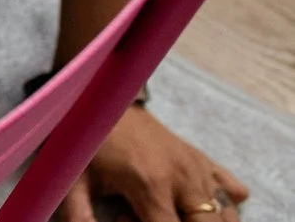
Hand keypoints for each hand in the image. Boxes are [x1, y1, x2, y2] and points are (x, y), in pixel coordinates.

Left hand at [55, 107, 246, 221]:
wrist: (104, 97)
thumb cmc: (88, 141)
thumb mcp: (74, 179)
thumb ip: (80, 215)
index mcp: (150, 184)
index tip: (128, 219)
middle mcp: (183, 177)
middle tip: (145, 216)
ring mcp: (198, 168)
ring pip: (224, 216)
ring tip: (161, 211)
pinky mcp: (204, 161)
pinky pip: (234, 193)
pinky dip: (221, 208)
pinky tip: (188, 204)